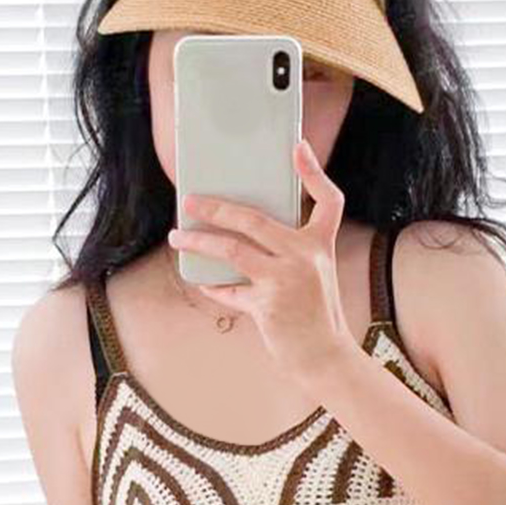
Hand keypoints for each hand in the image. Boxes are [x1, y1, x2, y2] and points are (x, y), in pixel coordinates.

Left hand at [167, 139, 355, 376]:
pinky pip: (230, 290)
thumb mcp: (312, 277)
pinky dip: (213, 286)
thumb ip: (287, 254)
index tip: (297, 147)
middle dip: (216, 207)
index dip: (313, 172)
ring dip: (198, 242)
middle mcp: (306, 256)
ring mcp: (286, 279)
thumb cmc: (316, 316)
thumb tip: (239, 237)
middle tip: (189, 202)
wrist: (325, 357)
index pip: (328, 200)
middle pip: (253, 218)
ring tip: (177, 238)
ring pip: (231, 249)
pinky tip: (201, 281)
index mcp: (321, 245)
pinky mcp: (268, 304)